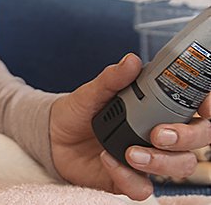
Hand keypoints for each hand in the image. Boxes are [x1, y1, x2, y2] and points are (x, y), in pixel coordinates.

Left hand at [49, 53, 210, 199]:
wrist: (53, 135)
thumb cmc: (80, 110)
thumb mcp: (91, 91)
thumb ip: (112, 78)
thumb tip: (131, 61)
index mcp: (158, 108)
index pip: (197, 108)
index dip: (208, 106)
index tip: (204, 107)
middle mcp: (161, 134)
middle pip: (198, 140)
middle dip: (187, 138)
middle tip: (159, 134)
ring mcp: (150, 159)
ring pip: (179, 167)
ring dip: (160, 162)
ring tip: (131, 152)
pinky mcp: (130, 180)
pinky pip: (143, 188)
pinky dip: (128, 177)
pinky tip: (108, 160)